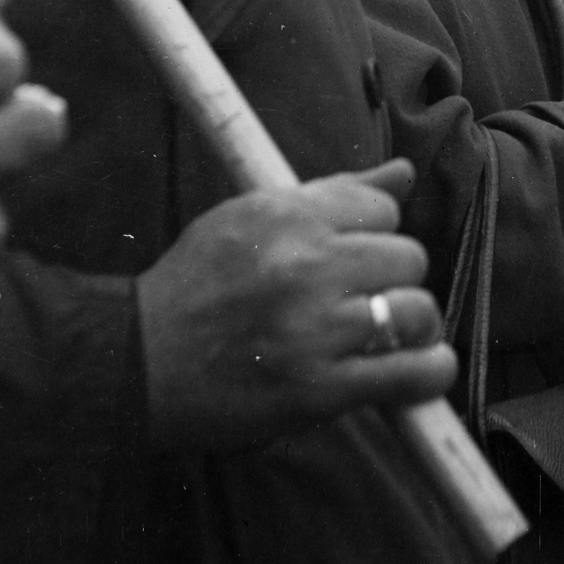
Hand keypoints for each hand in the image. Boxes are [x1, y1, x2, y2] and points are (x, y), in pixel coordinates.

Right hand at [137, 159, 456, 451]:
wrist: (135, 363)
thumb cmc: (197, 283)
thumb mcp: (255, 214)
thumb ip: (338, 192)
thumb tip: (405, 172)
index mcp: (291, 215)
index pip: (385, 208)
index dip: (376, 230)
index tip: (355, 252)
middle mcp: (309, 266)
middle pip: (409, 256)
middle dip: (395, 276)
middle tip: (366, 295)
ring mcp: (316, 330)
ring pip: (416, 310)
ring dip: (412, 323)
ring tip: (389, 332)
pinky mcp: (320, 390)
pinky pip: (408, 374)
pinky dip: (428, 374)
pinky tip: (424, 368)